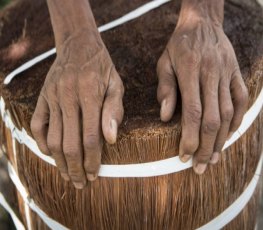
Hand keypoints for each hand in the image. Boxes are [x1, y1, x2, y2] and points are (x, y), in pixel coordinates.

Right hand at [30, 29, 123, 187]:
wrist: (77, 45)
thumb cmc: (102, 68)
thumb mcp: (116, 84)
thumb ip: (114, 111)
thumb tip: (110, 139)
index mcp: (90, 94)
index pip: (91, 137)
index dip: (93, 160)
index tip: (95, 175)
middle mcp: (68, 97)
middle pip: (70, 144)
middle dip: (76, 169)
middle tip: (81, 183)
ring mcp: (51, 97)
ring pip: (53, 139)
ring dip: (60, 162)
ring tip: (68, 175)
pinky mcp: (42, 97)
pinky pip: (37, 126)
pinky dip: (43, 143)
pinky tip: (52, 154)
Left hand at [157, 18, 247, 173]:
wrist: (202, 22)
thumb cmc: (179, 46)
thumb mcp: (164, 62)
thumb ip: (165, 89)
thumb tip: (166, 118)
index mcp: (190, 72)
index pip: (193, 113)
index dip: (190, 138)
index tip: (184, 156)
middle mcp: (212, 75)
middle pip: (212, 119)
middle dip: (206, 147)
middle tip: (200, 167)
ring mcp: (227, 74)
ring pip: (228, 114)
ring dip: (221, 140)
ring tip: (214, 159)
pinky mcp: (236, 73)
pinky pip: (241, 100)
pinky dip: (237, 120)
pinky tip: (229, 136)